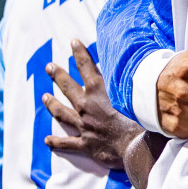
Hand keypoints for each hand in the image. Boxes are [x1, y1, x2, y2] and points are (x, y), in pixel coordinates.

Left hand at [42, 39, 143, 169]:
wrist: (136, 146)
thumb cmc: (141, 120)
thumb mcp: (137, 95)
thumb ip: (134, 82)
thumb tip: (143, 67)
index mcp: (99, 93)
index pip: (87, 68)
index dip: (80, 54)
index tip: (73, 42)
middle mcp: (87, 107)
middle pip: (68, 88)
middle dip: (58, 75)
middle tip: (49, 67)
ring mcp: (83, 126)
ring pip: (63, 113)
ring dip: (53, 104)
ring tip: (45, 97)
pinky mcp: (85, 144)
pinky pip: (67, 143)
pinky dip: (56, 142)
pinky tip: (47, 140)